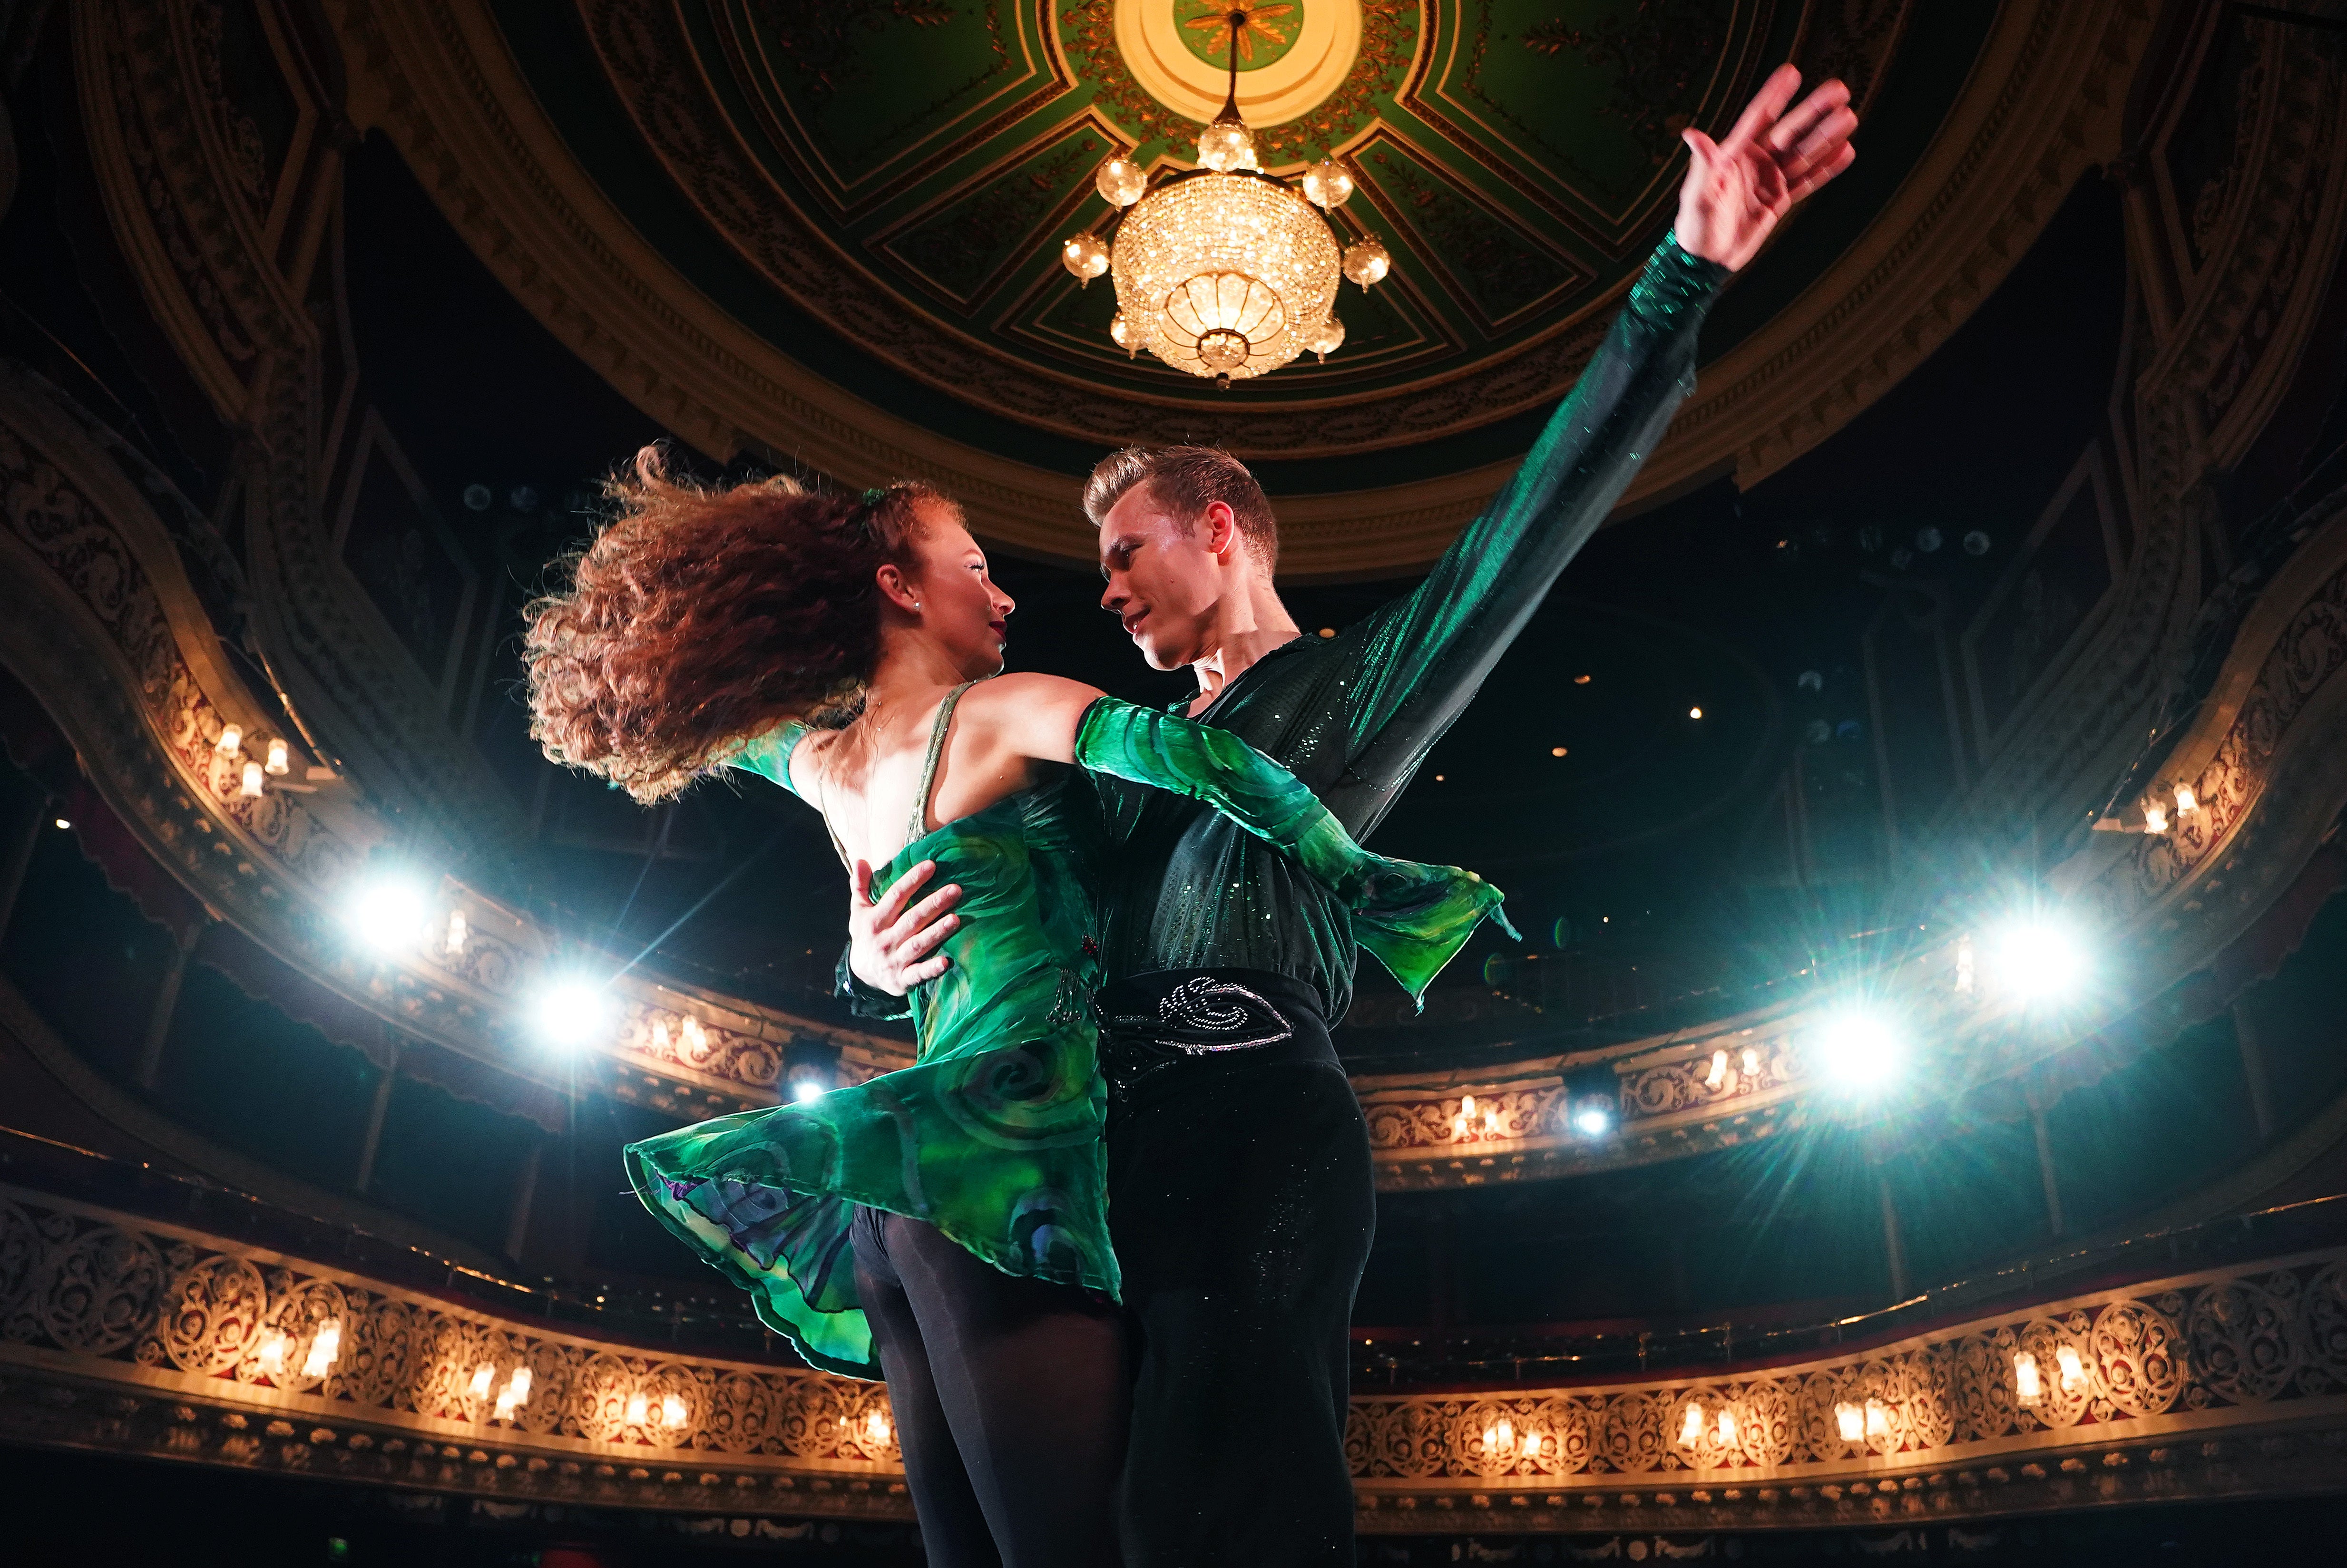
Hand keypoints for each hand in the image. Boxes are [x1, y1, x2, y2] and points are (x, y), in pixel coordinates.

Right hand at [847, 858, 961, 994]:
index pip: (895, 896)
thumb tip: (859, 859)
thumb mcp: (858, 911)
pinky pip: (918, 974)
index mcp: (875, 920)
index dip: (912, 880)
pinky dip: (931, 968)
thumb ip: (860, 886)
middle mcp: (885, 939)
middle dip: (933, 904)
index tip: (931, 865)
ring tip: (956, 919)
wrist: (862, 974)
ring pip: (918, 944)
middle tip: (955, 890)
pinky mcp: (902, 980)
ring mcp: (894, 960)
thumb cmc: (867, 935)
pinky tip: (947, 961)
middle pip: (912, 919)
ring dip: (936, 932)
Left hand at [1675, 64, 1857, 271]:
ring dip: (1826, 136)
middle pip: (1789, 131)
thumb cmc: (1694, 229)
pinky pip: (1807, 182)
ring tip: (1849, 117)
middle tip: (1839, 89)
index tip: (1791, 71)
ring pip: (1803, 154)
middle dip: (1814, 110)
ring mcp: (1769, 180)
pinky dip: (1826, 169)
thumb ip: (1703, 166)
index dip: (1774, 95)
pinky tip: (1845, 151)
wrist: (1705, 262)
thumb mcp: (1697, 197)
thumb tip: (1693, 134)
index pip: (1758, 119)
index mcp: (1733, 155)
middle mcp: (1754, 162)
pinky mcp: (1778, 200)